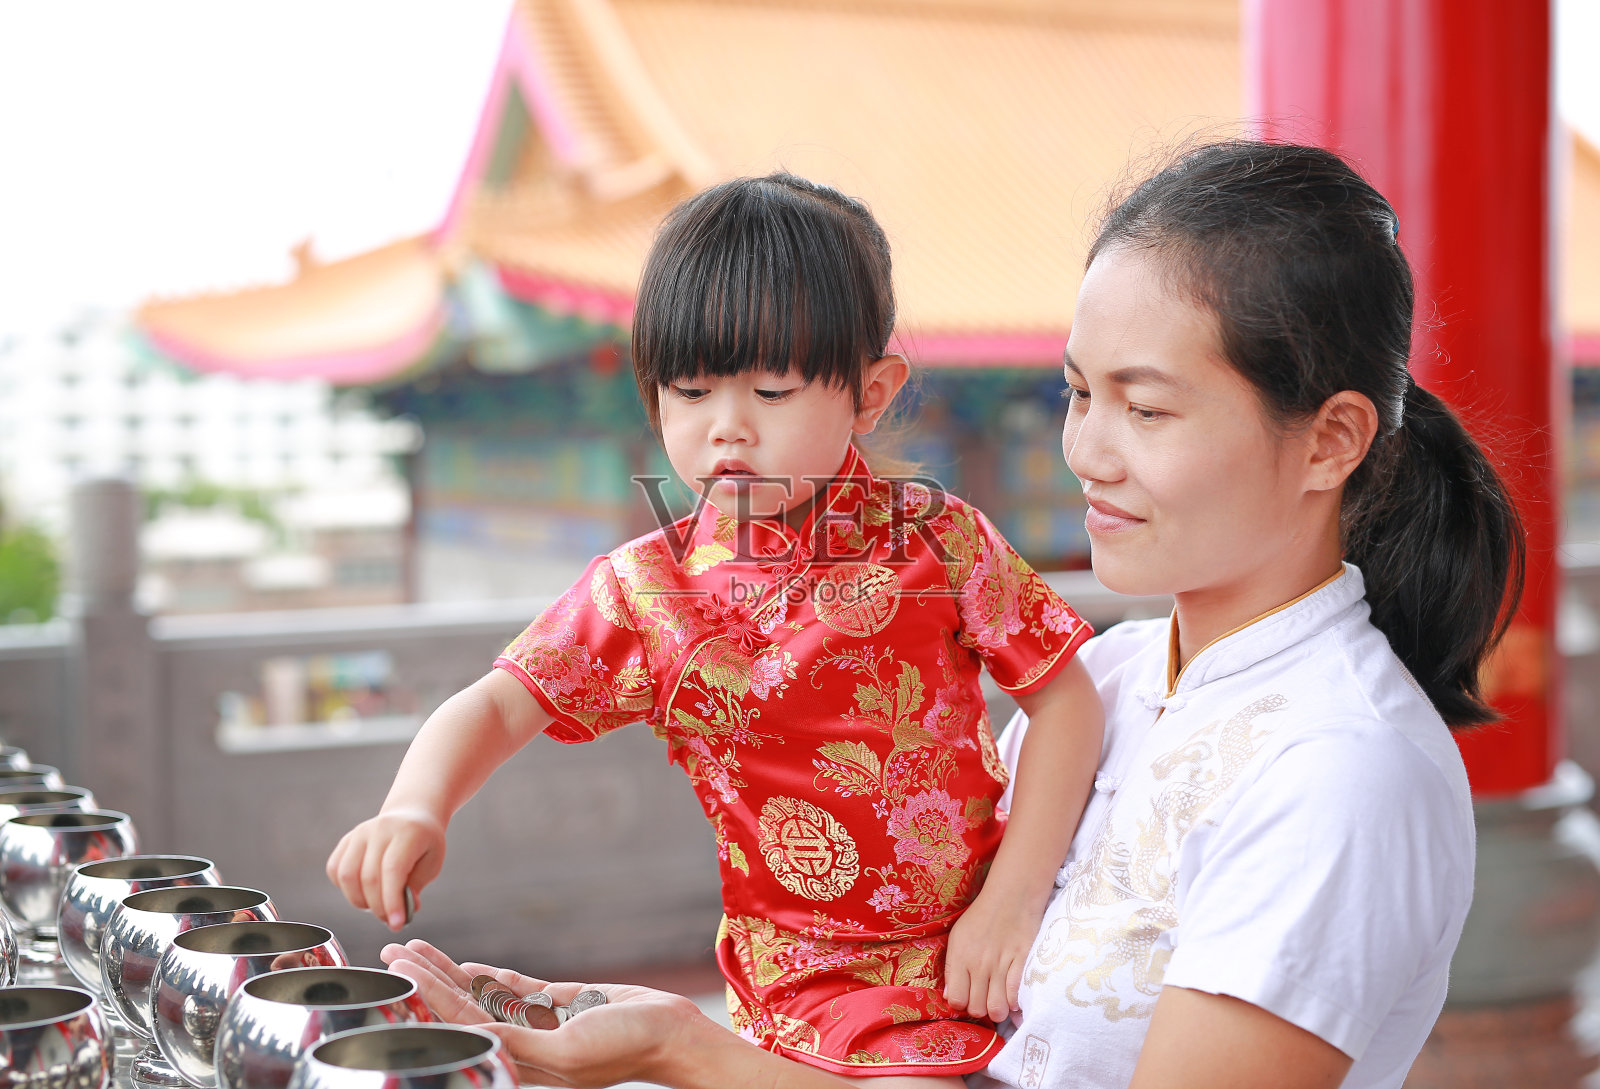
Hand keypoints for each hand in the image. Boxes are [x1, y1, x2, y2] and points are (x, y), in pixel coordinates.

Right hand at [325, 807, 444, 930]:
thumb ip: (416, 886)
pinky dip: (345, 889)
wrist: (411, 815)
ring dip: (359, 900)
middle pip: (369, 877)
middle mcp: (379, 830)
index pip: (393, 870)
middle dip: (378, 907)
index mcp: (407, 832)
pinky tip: (363, 892)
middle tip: (390, 920)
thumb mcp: (432, 862)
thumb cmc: (424, 844)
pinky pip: (335, 870)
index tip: (397, 925)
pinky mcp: (345, 841)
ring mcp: (359, 833)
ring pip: (347, 875)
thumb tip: (402, 912)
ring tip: (377, 905)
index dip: (392, 901)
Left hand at [381, 940, 705, 1088]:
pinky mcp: (561, 1008)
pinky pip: (516, 992)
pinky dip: (490, 979)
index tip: (401, 970)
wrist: (672, 1034)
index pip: (461, 1025)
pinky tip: (468, 968)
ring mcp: (540, 1026)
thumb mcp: (569, 1050)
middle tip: (393, 951)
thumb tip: (471, 1033)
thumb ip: (519, 1041)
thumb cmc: (626, 1046)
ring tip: (418, 950)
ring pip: (483, 997)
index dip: (428, 996)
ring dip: (451, 973)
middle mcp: (523, 1046)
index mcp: (522, 1064)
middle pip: (462, 1008)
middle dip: (426, 979)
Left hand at [943, 885, 1042, 1022]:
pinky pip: (1016, 997)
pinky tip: (1013, 996)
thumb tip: (949, 997)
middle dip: (980, 1009)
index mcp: (960, 957)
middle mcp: (979, 965)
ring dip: (998, 1010)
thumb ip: (952, 968)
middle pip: (977, 1009)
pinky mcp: (1022, 963)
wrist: (1011, 896)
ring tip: (998, 1000)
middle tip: (984, 998)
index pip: (956, 999)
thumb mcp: (957, 937)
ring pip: (997, 1010)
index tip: (967, 995)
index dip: (961, 1002)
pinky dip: (1015, 1003)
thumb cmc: (981, 916)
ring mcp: (1001, 965)